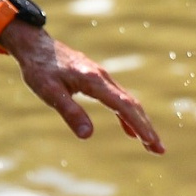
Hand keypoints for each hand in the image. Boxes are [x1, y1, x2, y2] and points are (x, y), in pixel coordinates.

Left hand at [3, 24, 165, 152]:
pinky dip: (126, 116)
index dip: (139, 125)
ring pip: (127, 102)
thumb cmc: (39, 68)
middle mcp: (103, 78)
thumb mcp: (49, 92)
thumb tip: (86, 135)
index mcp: (93, 80)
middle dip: (146, 128)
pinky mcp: (96, 80)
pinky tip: (130, 131)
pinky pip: (117, 99)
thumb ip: (69, 111)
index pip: (123, 106)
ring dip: (140, 123)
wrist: (35, 45)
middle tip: (159, 150)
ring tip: (150, 145)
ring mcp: (101, 78)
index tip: (151, 142)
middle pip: (132, 105)